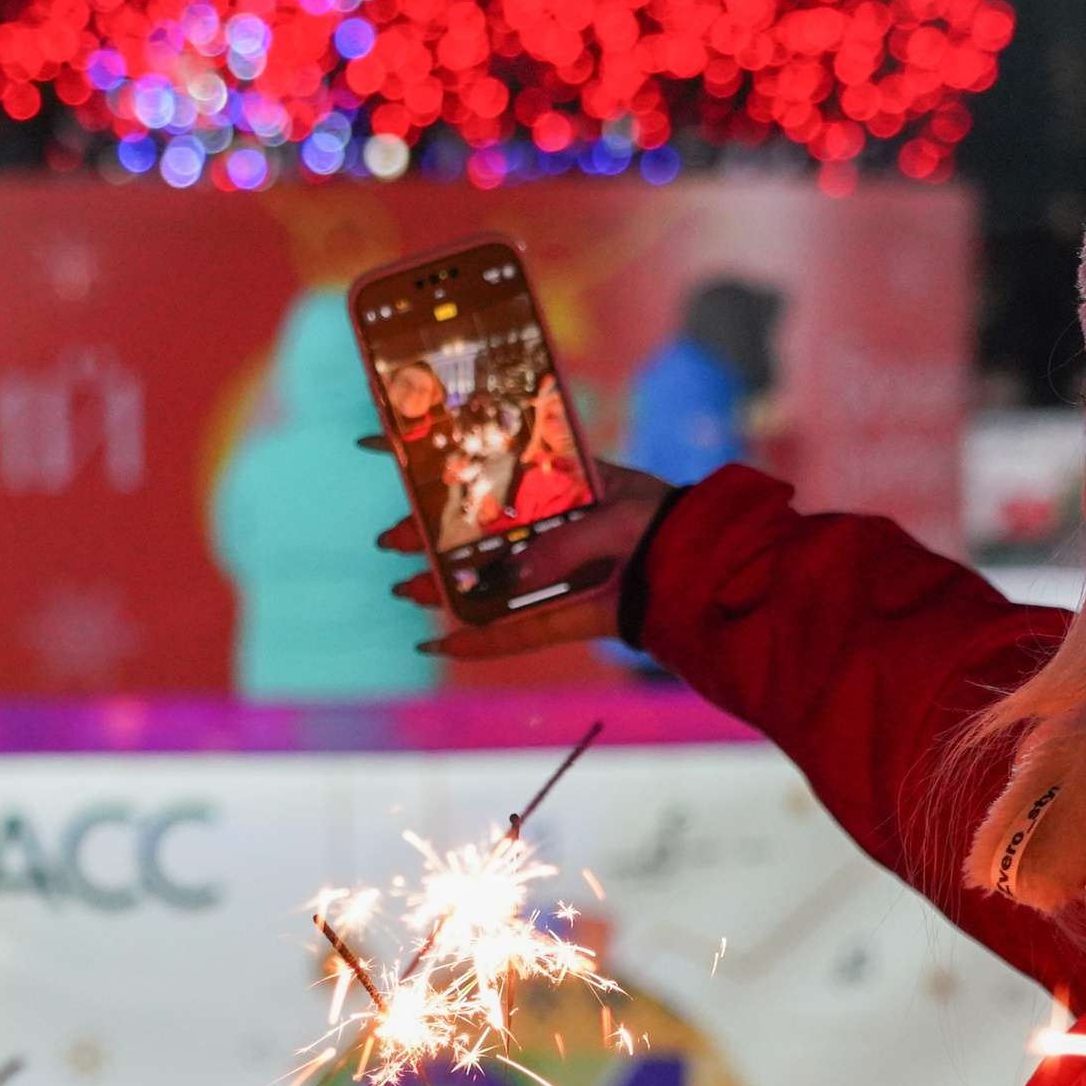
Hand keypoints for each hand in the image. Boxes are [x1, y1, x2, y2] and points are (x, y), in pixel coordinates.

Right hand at [379, 457, 672, 660]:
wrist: (707, 570)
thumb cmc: (663, 525)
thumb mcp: (614, 518)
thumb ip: (561, 544)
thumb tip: (509, 577)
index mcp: (556, 483)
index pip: (486, 461)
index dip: (434, 451)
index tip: (379, 439)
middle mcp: (547, 526)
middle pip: (475, 530)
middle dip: (430, 535)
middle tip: (391, 541)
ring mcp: (553, 572)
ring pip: (487, 582)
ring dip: (445, 588)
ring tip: (406, 590)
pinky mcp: (567, 616)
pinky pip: (518, 633)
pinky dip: (482, 642)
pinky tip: (441, 646)